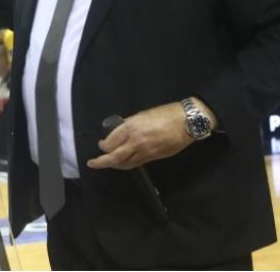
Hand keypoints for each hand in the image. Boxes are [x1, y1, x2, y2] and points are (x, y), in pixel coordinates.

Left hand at [87, 99, 215, 169]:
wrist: (186, 122)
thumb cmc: (164, 114)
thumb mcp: (141, 115)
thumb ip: (128, 124)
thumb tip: (118, 130)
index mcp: (131, 128)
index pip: (111, 143)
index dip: (103, 145)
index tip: (101, 144)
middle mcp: (136, 142)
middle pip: (114, 157)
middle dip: (101, 162)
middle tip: (92, 163)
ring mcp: (145, 151)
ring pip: (125, 164)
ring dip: (114, 165)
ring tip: (106, 164)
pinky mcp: (154, 157)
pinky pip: (136, 163)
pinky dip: (127, 164)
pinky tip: (123, 162)